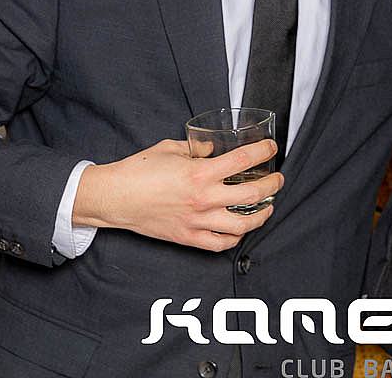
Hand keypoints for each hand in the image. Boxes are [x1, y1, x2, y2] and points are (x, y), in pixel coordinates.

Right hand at [74, 139, 283, 251]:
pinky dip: (235, 238)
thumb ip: (196, 148)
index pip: (243, 160)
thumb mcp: (170, 148)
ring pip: (242, 224)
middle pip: (252, 194)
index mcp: (199, 173)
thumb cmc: (138, 171)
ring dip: (261, 215)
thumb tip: (213, 149)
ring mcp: (197, 221)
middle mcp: (203, 198)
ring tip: (267, 206)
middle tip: (277, 179)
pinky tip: (240, 229)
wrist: (114, 197)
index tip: (271, 147)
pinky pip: (220, 244)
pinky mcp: (188, 238)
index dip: (263, 152)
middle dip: (272, 184)